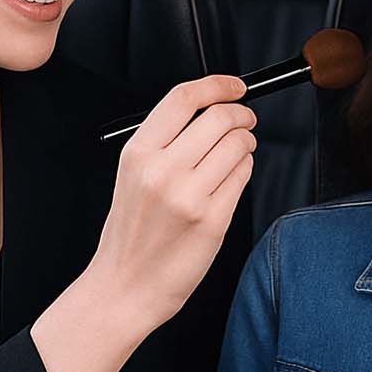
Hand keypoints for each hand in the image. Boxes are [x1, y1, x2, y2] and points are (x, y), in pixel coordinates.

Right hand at [88, 75, 255, 333]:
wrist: (125, 286)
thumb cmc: (131, 233)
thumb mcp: (132, 176)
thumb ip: (165, 143)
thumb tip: (209, 112)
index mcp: (138, 154)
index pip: (184, 98)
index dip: (217, 85)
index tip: (235, 87)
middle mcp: (162, 171)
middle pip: (219, 118)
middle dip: (241, 115)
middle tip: (246, 120)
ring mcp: (189, 196)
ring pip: (238, 146)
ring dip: (246, 142)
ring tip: (239, 151)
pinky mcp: (212, 221)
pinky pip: (242, 177)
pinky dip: (244, 170)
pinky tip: (233, 177)